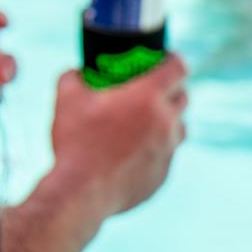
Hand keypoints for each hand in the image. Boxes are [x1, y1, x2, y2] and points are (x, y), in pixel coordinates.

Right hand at [45, 53, 188, 219]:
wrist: (82, 192)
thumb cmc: (76, 142)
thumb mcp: (67, 98)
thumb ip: (74, 76)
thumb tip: (78, 73)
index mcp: (148, 97)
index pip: (178, 68)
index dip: (174, 60)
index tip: (167, 59)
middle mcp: (166, 122)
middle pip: (184, 97)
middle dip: (172, 89)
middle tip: (153, 90)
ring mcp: (169, 151)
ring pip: (179, 128)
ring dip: (168, 121)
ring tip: (145, 122)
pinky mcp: (164, 175)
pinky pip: (167, 155)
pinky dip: (156, 149)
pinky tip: (134, 152)